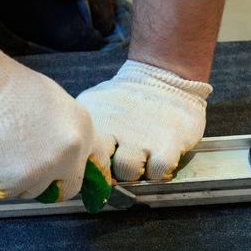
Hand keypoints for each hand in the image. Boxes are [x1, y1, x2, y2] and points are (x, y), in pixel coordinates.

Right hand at [0, 41, 113, 211]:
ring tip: (9, 156)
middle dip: (55, 184)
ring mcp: (44, 168)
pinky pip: (12, 192)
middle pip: (70, 186)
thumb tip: (66, 151)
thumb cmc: (11, 88)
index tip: (87, 187)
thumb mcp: (55, 103)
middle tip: (38, 174)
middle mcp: (69, 153)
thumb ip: (66, 131)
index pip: (100, 163)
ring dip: (24, 181)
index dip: (91, 176)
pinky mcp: (17, 180)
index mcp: (82, 129)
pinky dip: (2, 181)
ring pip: (38, 191)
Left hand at [76, 60, 211, 181]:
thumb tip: (85, 164)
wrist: (165, 75)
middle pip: (103, 166)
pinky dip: (157, 171)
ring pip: (127, 173)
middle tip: (121, 158)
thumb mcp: (98, 104)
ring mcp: (141, 138)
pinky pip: (155, 174)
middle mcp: (115, 128)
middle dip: (110, 168)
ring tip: (140, 158)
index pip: (82, 154)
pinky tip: (158, 157)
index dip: (91, 162)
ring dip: (133, 171)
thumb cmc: (128, 98)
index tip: (100, 159)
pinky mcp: (167, 146)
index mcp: (94, 118)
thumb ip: (90, 130)